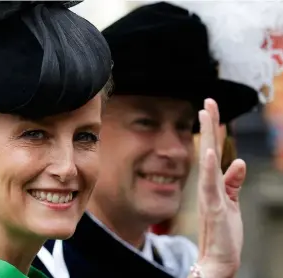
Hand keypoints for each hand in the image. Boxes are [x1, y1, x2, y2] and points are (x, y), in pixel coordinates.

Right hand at [196, 99, 244, 277]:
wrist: (217, 260)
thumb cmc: (223, 233)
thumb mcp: (232, 203)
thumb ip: (233, 183)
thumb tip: (240, 162)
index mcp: (212, 184)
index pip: (213, 152)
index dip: (213, 131)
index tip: (210, 110)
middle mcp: (207, 186)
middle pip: (209, 150)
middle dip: (209, 125)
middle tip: (207, 101)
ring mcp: (209, 196)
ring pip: (207, 162)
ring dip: (207, 138)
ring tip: (206, 115)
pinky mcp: (214, 208)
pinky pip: (210, 186)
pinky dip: (209, 169)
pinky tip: (209, 153)